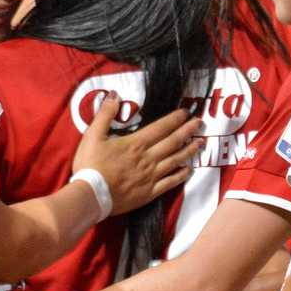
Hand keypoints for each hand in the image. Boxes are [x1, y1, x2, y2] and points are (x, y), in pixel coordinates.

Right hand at [73, 94, 200, 215]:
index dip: (175, 119)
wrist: (90, 196)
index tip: (186, 112)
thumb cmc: (90, 165)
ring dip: (189, 151)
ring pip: (175, 161)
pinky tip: (189, 170)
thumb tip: (114, 94)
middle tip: (200, 123)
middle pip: (173, 142)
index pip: (161, 127)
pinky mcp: (149, 192)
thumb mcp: (93, 135)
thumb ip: (105, 114)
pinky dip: (181, 175)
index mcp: (136, 143)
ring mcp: (151, 176)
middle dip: (188, 131)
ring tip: (201, 143)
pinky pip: (170, 182)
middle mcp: (148, 158)